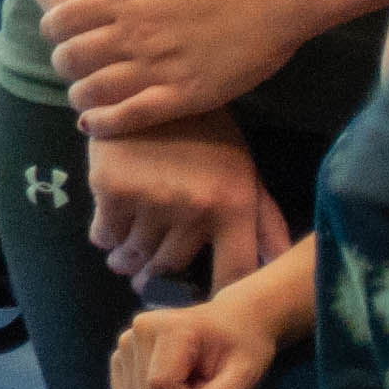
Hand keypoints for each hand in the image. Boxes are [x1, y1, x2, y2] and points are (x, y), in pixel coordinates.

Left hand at [44, 0, 316, 137]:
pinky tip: (95, 126)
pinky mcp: (184, 95)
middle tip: (74, 71)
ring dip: (80, 97)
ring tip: (84, 99)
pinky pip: (130, 116)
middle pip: (70, 59)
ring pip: (93, 91)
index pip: (62, 21)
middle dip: (65, 66)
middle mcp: (131, 32)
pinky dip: (104, 124)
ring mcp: (156, 66)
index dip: (53, 33)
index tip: (60, 38)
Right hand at [83, 112, 290, 294]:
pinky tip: (110, 230)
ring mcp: (151, 200)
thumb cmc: (204, 133)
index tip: (203, 305)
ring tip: (124, 260)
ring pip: (135, 256)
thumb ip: (263, 221)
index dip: (218, 299)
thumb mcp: (242, 170)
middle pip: (173, 268)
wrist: (147, 82)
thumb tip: (285, 263)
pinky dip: (104, 238)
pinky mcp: (112, 189)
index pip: (234, 275)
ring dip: (127, 263)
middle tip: (149, 278)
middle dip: (158, 277)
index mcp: (234, 205)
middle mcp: (194, 208)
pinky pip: (103, 235)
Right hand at [111, 297, 277, 388]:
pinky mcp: (120, 355)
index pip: (160, 385)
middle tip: (203, 384)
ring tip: (190, 381)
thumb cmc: (242, 348)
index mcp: (170, 327)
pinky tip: (172, 384)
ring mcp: (126, 341)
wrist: (232, 323)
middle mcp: (139, 329)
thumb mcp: (245, 374)